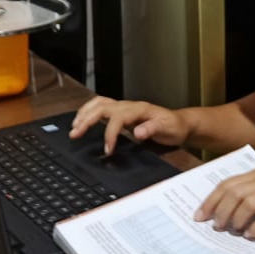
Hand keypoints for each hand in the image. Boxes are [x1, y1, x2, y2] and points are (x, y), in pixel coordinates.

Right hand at [70, 96, 189, 154]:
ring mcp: (125, 107)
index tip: (107, 149)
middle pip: (102, 107)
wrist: (180, 123)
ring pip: (99, 104)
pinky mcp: (122, 112)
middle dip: (87, 119)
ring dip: (84, 113)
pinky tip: (82, 120)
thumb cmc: (174, 127)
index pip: (117, 118)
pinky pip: (101, 107)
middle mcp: (129, 106)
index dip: (110, 133)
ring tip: (74, 127)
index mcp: (139, 109)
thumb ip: (152, 129)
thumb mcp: (168, 130)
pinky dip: (89, 112)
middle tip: (75, 134)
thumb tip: (137, 132)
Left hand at [194, 165, 254, 237]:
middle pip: (234, 193)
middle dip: (220, 211)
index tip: (199, 215)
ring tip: (233, 231)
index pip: (229, 183)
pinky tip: (252, 235)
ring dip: (236, 219)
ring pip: (248, 204)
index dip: (211, 200)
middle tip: (216, 226)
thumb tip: (234, 206)